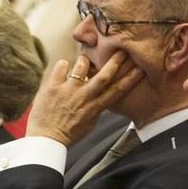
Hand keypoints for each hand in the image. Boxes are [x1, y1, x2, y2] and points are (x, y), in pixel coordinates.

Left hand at [26, 51, 144, 145]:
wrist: (46, 139)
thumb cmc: (69, 133)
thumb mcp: (90, 122)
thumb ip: (98, 106)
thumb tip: (104, 94)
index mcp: (95, 107)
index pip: (118, 90)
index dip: (131, 78)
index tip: (141, 68)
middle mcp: (84, 97)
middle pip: (104, 75)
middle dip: (116, 61)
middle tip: (123, 49)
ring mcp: (68, 91)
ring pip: (82, 65)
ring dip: (84, 60)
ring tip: (83, 62)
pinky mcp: (53, 87)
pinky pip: (61, 66)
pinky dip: (63, 64)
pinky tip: (64, 68)